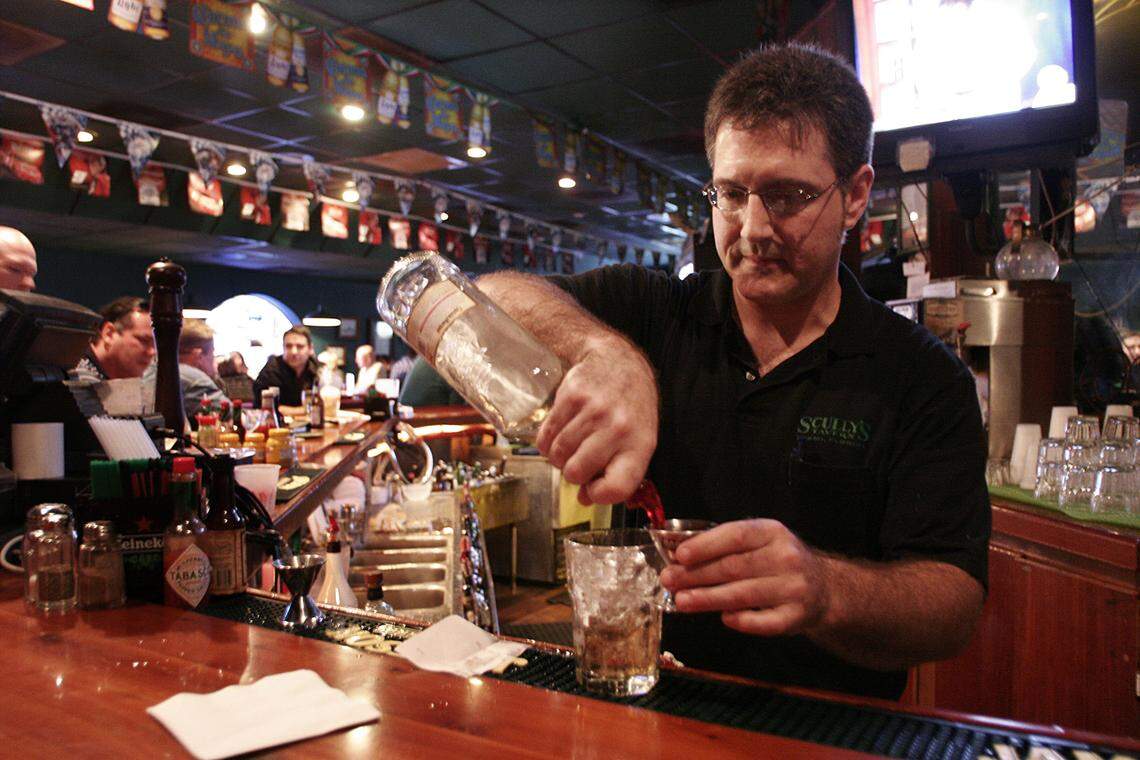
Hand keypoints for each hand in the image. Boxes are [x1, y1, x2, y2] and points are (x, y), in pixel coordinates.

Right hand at [536, 337, 656, 504]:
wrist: (619, 363)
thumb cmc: (629, 409)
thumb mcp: (636, 441)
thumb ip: (615, 473)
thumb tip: (584, 499)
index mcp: (639, 445)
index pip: (616, 486)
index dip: (598, 495)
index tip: (591, 491)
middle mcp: (618, 428)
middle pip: (576, 472)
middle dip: (572, 473)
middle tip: (578, 460)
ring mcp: (594, 411)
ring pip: (558, 455)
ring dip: (558, 457)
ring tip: (570, 445)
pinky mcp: (571, 397)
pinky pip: (546, 436)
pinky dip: (547, 442)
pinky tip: (559, 433)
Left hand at [660, 519, 830, 636]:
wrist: (823, 588)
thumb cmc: (777, 562)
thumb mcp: (759, 543)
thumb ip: (725, 546)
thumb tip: (680, 558)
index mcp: (772, 532)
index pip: (736, 536)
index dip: (706, 545)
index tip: (680, 555)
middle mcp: (786, 557)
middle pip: (734, 567)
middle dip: (697, 575)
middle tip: (669, 581)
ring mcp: (794, 587)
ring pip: (743, 594)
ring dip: (708, 598)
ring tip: (681, 601)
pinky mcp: (797, 616)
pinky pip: (764, 622)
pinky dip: (742, 620)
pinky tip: (723, 618)